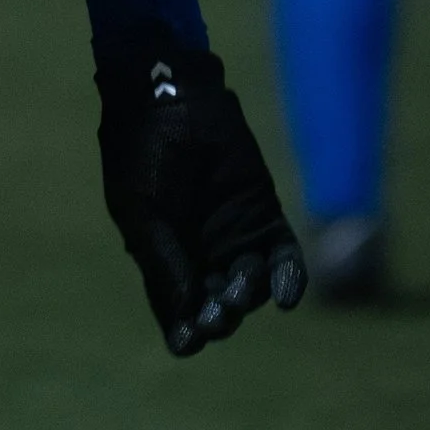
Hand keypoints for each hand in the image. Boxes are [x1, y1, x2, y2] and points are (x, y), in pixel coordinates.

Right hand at [95, 30, 306, 355]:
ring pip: (251, 288)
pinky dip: (288, 280)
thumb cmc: (140, 151)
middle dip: (219, 315)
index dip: (187, 332)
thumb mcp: (141, 212)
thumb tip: (188, 324)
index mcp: (165, 259)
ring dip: (246, 295)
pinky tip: (285, 295)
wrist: (167, 91)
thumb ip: (164, 266)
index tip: (191, 338)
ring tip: (238, 281)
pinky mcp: (266, 215)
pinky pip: (284, 259)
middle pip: (218, 306)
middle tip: (216, 312)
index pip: (180, 313)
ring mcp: (236, 237)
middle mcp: (202, 255)